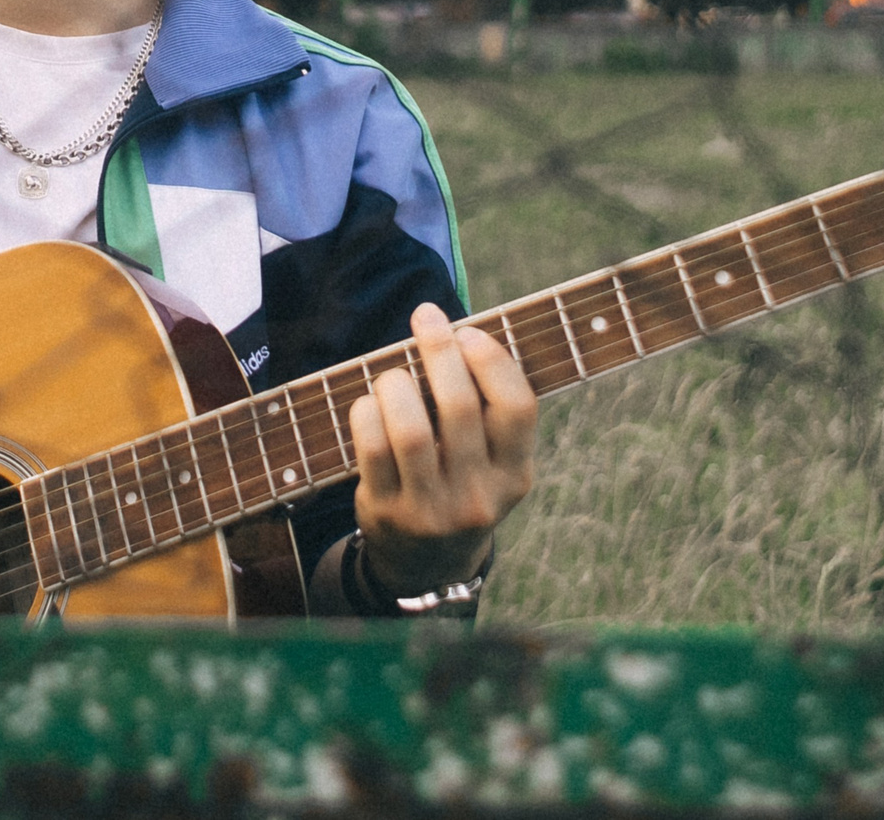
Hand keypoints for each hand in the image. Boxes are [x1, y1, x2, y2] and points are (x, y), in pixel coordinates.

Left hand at [348, 302, 538, 597]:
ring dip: (398, 385)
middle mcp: (478, 497)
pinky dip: (367, 412)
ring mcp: (431, 510)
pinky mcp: (386, 513)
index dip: (492, 360)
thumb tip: (454, 332)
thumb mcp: (491, 462)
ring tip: (395, 375)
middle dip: (440, 351)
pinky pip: (372, 448)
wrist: (426, 564)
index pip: (517, 407)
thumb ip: (484, 410)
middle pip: (459, 407)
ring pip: (411, 430)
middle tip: (426, 318)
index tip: (468, 332)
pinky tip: (370, 403)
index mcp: (515, 476)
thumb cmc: (460, 484)